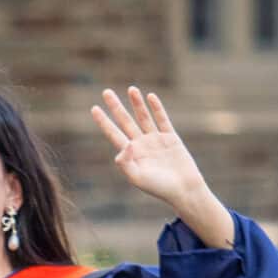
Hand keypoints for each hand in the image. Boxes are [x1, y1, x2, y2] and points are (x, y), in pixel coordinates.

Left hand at [90, 86, 233, 248]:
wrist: (183, 189)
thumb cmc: (159, 188)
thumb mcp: (138, 178)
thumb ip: (126, 163)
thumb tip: (124, 145)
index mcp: (129, 155)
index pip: (113, 134)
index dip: (104, 121)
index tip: (94, 108)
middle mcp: (140, 145)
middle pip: (125, 121)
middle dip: (116, 107)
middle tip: (106, 92)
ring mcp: (155, 140)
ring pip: (143, 117)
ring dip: (136, 103)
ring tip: (130, 88)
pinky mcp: (170, 137)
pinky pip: (162, 119)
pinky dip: (156, 108)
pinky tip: (150, 97)